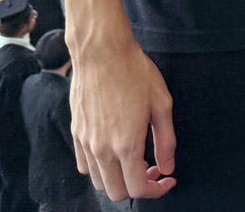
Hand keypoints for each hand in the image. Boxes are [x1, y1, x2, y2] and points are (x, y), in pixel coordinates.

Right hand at [70, 38, 176, 200]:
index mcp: (127, 144)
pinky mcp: (76, 133)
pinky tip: (115, 151)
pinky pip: (85, 165)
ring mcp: (86, 142)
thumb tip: (168, 166)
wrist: (101, 52)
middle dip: (137, 187)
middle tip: (153, 169)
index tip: (167, 179)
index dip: (156, 190)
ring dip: (118, 179)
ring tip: (135, 160)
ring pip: (99, 182)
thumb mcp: (162, 104)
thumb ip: (166, 141)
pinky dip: (101, 169)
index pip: (138, 189)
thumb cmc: (135, 73)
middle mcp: (102, 149)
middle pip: (116, 193)